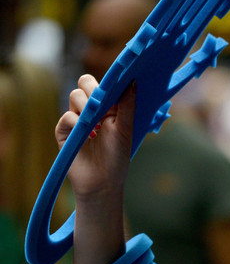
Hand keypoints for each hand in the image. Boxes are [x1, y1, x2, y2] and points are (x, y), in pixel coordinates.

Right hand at [56, 74, 135, 203]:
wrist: (103, 182)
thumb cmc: (117, 157)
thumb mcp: (126, 129)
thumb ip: (127, 105)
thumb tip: (132, 81)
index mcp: (107, 108)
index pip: (102, 84)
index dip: (107, 83)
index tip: (114, 90)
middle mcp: (90, 110)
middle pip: (84, 84)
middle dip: (94, 90)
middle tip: (102, 105)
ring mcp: (76, 119)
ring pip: (75, 96)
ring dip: (87, 106)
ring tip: (97, 125)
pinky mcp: (64, 131)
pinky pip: (66, 116)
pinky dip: (77, 121)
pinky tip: (89, 134)